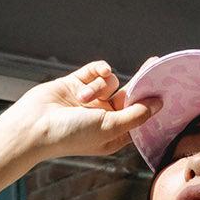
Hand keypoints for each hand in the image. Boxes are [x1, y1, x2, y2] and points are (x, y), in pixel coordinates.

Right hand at [0, 60, 157, 166]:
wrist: (35, 125)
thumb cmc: (71, 134)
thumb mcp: (109, 126)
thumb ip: (136, 115)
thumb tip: (158, 104)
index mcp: (113, 134)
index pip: (138, 115)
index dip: (149, 103)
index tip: (164, 88)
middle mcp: (103, 117)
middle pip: (128, 96)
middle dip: (138, 83)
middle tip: (154, 64)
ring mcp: (90, 100)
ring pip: (110, 82)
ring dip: (99, 86)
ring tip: (83, 99)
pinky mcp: (77, 83)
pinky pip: (96, 71)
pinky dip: (97, 71)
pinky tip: (97, 74)